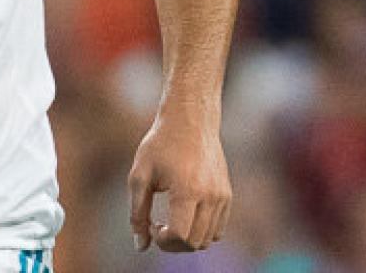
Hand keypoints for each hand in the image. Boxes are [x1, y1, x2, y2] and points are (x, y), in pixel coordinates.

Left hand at [127, 111, 231, 251]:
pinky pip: (217, 229)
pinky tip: (184, 214)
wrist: (190, 120)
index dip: (163, 241)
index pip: (180, 235)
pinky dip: (201, 231)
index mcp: (187, 190)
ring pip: (208, 239)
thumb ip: (138, 213)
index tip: (152, 227)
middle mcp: (210, 196)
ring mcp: (222, 196)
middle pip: (195, 242)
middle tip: (158, 227)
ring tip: (171, 220)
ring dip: (187, 239)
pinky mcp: (227, 195)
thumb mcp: (140, 175)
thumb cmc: (160, 145)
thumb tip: (140, 246)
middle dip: (173, 244)